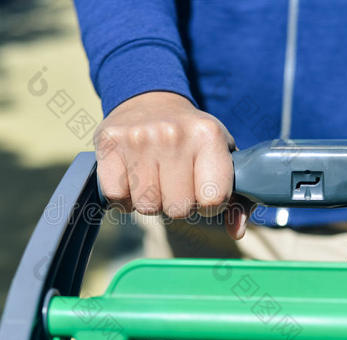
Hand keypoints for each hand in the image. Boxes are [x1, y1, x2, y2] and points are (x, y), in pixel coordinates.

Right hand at [94, 91, 252, 238]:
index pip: (213, 201)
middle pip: (177, 209)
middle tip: (175, 183)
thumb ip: (237, 198)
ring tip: (154, 179)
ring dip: (150, 201)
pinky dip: (124, 197)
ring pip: (146, 206)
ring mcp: (139, 138)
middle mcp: (173, 135)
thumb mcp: (222, 156)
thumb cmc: (192, 138)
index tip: (202, 191)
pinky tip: (132, 178)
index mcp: (208, 136)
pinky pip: (116, 197)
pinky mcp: (110, 142)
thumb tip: (236, 232)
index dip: (208, 205)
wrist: (151, 100)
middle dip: (177, 204)